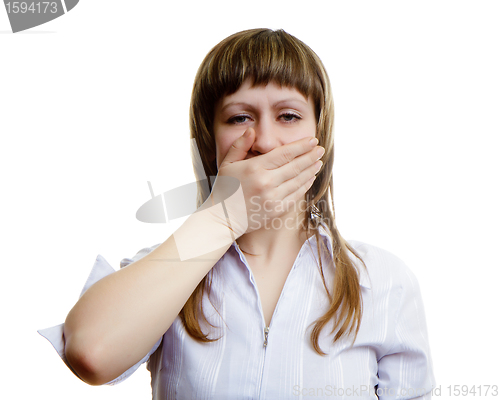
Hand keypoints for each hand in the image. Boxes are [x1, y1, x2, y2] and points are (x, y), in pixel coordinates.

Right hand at [206, 127, 323, 236]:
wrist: (223, 217)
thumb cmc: (224, 189)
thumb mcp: (227, 164)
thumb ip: (240, 145)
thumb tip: (252, 130)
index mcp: (254, 168)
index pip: (284, 153)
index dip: (301, 146)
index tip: (312, 140)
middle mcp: (266, 182)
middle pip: (295, 166)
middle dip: (311, 156)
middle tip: (320, 149)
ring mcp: (272, 198)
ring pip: (298, 180)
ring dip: (310, 170)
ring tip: (318, 162)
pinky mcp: (276, 210)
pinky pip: (296, 195)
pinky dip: (305, 185)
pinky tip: (310, 178)